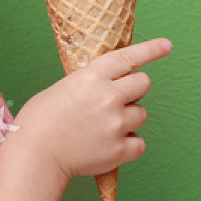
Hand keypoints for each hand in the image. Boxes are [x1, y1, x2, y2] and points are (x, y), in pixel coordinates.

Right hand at [13, 37, 171, 180]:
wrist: (34, 156)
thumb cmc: (39, 122)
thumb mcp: (62, 88)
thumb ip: (89, 83)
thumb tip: (108, 84)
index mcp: (91, 77)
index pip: (128, 58)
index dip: (150, 50)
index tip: (166, 45)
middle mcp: (108, 97)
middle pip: (143, 84)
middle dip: (134, 90)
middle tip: (116, 101)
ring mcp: (116, 123)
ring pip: (141, 114)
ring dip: (129, 119)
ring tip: (104, 128)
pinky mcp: (119, 149)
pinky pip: (139, 143)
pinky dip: (128, 146)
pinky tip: (109, 146)